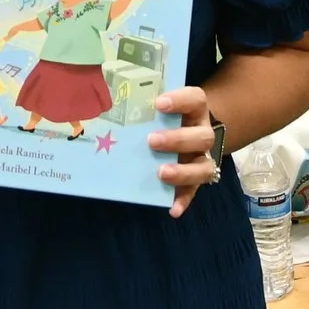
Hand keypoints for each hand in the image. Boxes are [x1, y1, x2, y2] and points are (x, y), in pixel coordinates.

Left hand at [149, 86, 221, 218]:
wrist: (184, 132)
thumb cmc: (162, 117)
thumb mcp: (156, 108)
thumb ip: (141, 105)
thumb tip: (105, 100)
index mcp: (195, 110)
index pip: (195, 99)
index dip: (180, 100)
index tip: (159, 103)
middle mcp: (202, 133)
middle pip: (203, 136)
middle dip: (178, 139)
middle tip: (152, 141)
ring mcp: (201, 158)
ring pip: (204, 167)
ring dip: (183, 171)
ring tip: (161, 173)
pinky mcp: (196, 181)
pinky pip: (193, 192)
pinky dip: (183, 200)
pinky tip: (172, 208)